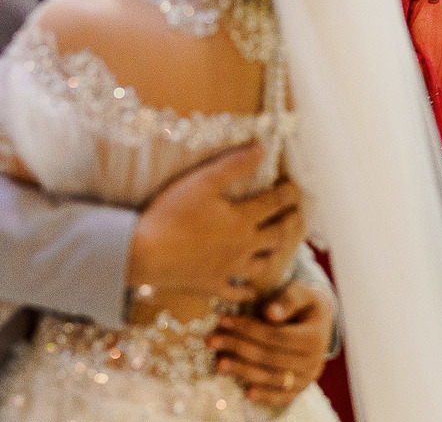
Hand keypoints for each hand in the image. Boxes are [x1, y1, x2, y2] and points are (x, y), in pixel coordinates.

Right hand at [127, 143, 303, 303]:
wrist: (146, 253)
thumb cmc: (174, 213)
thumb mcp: (204, 181)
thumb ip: (235, 164)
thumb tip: (262, 148)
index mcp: (242, 219)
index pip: (274, 203)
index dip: (288, 194)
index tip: (295, 188)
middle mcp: (243, 246)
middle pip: (276, 237)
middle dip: (289, 225)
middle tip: (295, 217)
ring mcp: (229, 269)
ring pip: (261, 266)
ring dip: (271, 256)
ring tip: (275, 249)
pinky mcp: (212, 285)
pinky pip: (236, 293)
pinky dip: (246, 292)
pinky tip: (249, 291)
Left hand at [211, 280, 334, 406]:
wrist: (318, 323)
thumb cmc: (303, 304)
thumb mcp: (300, 293)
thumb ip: (287, 300)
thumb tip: (270, 313)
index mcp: (314, 336)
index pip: (276, 336)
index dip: (249, 329)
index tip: (223, 320)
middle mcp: (313, 361)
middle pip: (270, 357)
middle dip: (238, 347)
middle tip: (212, 340)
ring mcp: (307, 378)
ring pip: (272, 377)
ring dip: (242, 371)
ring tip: (218, 363)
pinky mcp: (299, 389)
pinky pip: (281, 397)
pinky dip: (265, 396)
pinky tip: (246, 393)